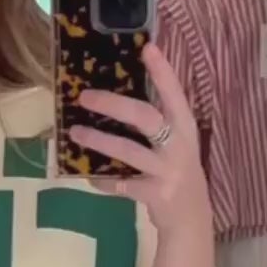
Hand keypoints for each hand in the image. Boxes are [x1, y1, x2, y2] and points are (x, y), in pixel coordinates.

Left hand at [70, 42, 212, 238]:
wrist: (191, 219)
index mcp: (185, 127)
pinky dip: (103, 181)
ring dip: (99, 141)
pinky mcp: (155, 194)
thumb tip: (119, 100)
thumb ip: (158, 123)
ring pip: (128, 151)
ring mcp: (167, 171)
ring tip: (75, 133)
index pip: (175, 93)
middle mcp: (179, 146)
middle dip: (113, 105)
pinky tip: (89, 176)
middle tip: (85, 96)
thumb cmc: (178, 173)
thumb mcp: (177, 144)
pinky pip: (121, 185)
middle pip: (145, 118)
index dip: (163, 71)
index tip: (148, 48)